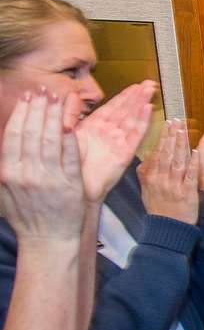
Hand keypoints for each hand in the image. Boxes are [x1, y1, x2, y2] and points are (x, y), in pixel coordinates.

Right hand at [0, 91, 85, 242]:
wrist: (47, 240)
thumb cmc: (27, 214)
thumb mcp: (6, 189)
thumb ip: (7, 164)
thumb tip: (7, 137)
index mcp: (8, 172)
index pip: (14, 134)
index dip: (21, 113)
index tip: (27, 97)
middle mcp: (26, 173)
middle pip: (32, 131)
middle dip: (39, 107)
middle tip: (44, 89)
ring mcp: (49, 178)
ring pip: (52, 138)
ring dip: (55, 115)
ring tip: (58, 98)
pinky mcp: (70, 184)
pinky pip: (71, 154)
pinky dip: (71, 136)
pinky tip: (72, 120)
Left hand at [75, 81, 154, 201]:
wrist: (74, 189)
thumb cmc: (67, 166)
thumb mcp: (66, 134)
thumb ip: (70, 114)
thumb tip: (73, 94)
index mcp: (94, 128)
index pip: (113, 107)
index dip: (125, 95)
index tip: (136, 84)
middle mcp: (108, 134)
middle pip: (126, 110)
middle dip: (137, 96)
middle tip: (149, 84)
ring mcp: (118, 143)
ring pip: (132, 119)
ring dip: (141, 104)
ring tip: (150, 90)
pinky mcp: (124, 154)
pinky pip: (135, 135)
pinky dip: (142, 122)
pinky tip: (148, 109)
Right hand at [137, 120, 198, 222]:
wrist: (168, 230)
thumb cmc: (159, 210)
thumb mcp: (146, 192)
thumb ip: (145, 174)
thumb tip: (145, 158)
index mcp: (151, 178)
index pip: (157, 153)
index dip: (162, 138)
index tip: (166, 123)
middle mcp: (161, 180)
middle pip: (166, 154)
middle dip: (170, 136)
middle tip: (175, 121)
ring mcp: (174, 186)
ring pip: (177, 161)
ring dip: (181, 145)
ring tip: (183, 130)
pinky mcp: (187, 193)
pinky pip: (190, 176)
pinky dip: (193, 164)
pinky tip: (196, 152)